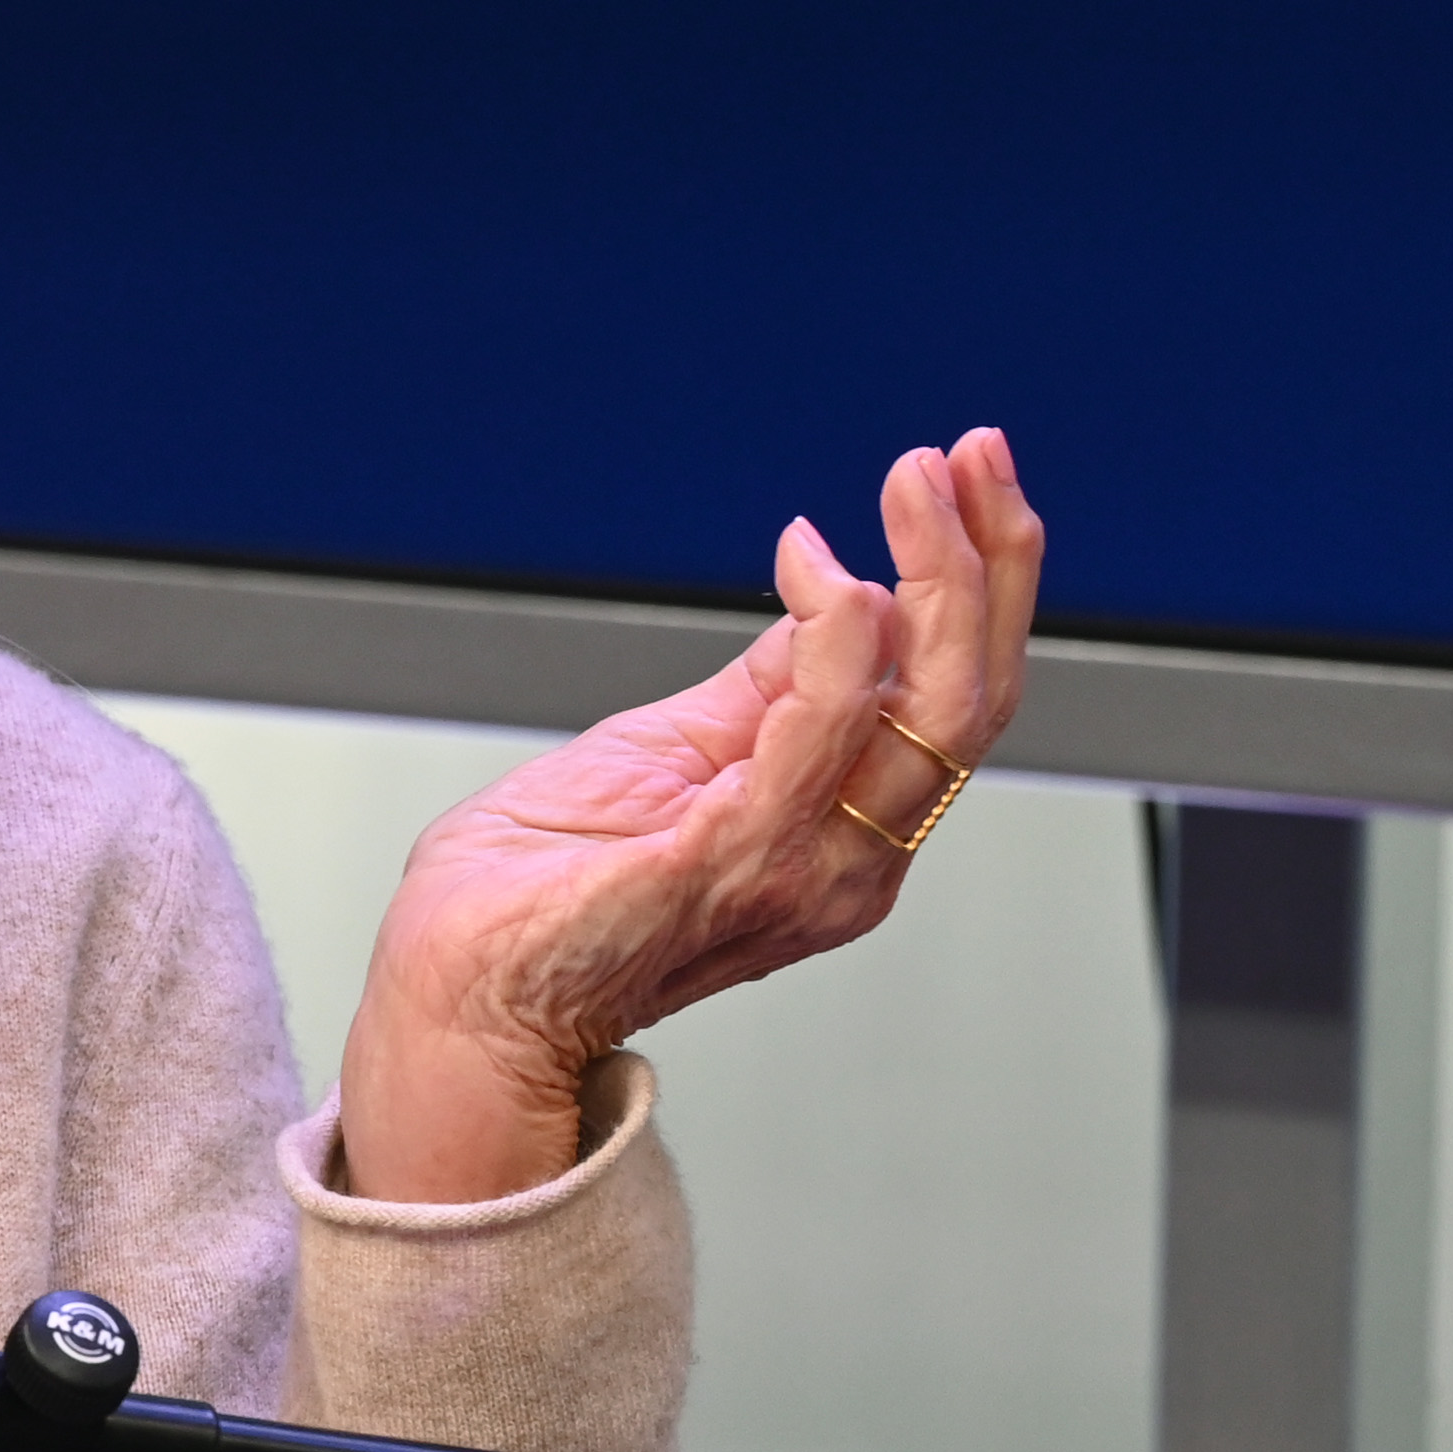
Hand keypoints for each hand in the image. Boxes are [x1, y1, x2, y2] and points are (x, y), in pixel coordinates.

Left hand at [330, 431, 1044, 1203]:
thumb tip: (833, 599)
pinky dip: (830, 646)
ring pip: (930, 715)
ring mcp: (798, 868)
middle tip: (971, 455)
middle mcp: (848, 859)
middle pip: (973, 699)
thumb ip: (767, 692)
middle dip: (990, 563)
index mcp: (843, 831)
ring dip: (934, 578)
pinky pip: (812, 746)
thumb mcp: (672, 753)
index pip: (957, 696)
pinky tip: (822, 574)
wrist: (462, 996)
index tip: (965, 475)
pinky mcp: (724, 864)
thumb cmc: (548, 895)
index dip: (981, 580)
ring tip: (915, 482)